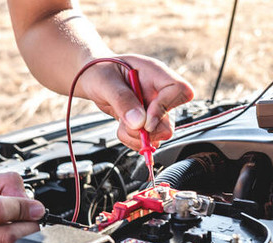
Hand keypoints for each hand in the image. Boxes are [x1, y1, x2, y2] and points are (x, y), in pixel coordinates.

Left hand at [79, 54, 193, 149]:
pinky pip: (149, 139)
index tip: (145, 119)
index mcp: (156, 74)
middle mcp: (159, 92)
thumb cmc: (99, 71)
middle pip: (171, 120)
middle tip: (128, 125)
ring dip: (137, 136)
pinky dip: (133, 140)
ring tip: (121, 123)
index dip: (164, 108)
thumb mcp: (105, 82)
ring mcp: (154, 108)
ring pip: (160, 133)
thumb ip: (122, 100)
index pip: (180, 90)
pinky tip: (122, 128)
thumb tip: (139, 124)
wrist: (93, 77)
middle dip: (148, 130)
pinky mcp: (146, 121)